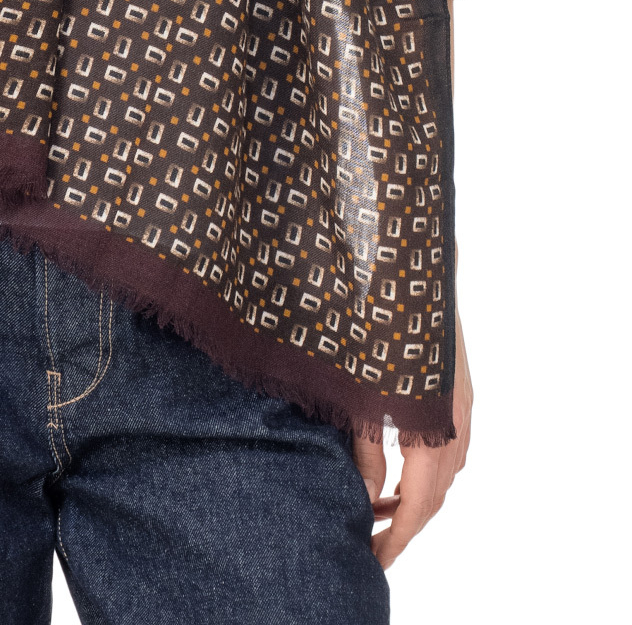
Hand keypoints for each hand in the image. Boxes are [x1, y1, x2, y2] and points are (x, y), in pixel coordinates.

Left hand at [352, 306, 472, 568]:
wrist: (403, 259)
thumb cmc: (368, 320)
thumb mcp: (357, 390)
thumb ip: (364, 446)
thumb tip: (368, 494)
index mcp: (430, 426)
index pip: (420, 504)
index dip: (397, 537)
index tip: (374, 558)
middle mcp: (454, 418)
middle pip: (437, 491)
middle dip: (406, 520)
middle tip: (370, 536)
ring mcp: (460, 399)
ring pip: (445, 466)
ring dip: (417, 491)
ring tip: (378, 502)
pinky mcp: (455, 380)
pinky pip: (448, 439)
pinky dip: (426, 463)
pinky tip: (399, 459)